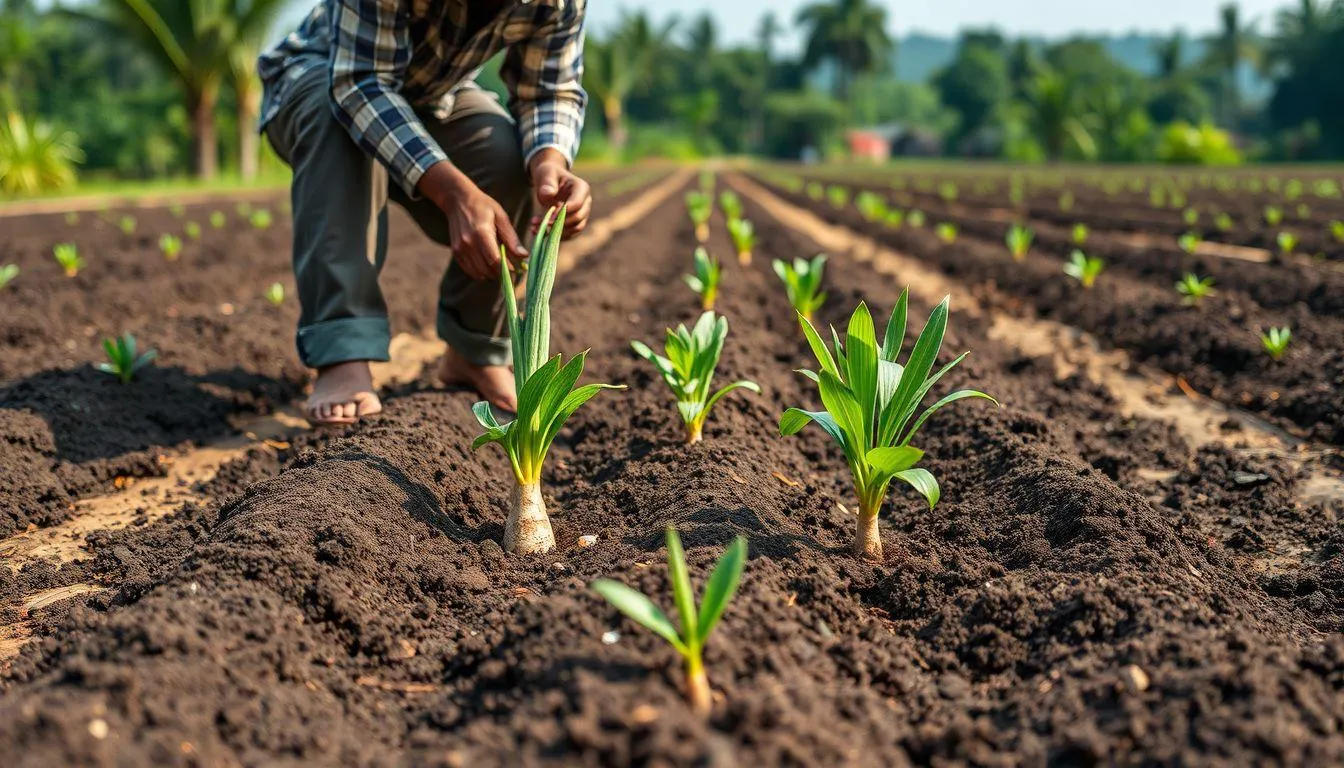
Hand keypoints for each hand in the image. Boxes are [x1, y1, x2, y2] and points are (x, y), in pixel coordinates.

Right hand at [418, 162, 526, 279]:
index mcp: (481, 233)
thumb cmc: (483, 206)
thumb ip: (511, 238)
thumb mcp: (501, 217)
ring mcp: (459, 249)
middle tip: (511, 268)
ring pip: (478, 273)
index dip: (508, 268)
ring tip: (499, 265)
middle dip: (501, 273)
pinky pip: (470, 270)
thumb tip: (524, 256)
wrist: (458, 200)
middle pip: (487, 270)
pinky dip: (480, 272)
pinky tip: (487, 264)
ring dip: (491, 274)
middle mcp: (468, 243)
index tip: (517, 269)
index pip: (495, 260)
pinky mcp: (455, 252)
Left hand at [529, 148, 590, 238]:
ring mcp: (582, 214)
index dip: (563, 212)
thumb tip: (548, 194)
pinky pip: (568, 234)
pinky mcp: (574, 223)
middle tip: (541, 223)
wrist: (550, 182)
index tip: (549, 216)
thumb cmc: (549, 174)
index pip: (577, 204)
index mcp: (582, 188)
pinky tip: (538, 230)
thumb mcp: (546, 174)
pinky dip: (554, 235)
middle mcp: (585, 202)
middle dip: (559, 223)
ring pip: (575, 229)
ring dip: (556, 232)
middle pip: (578, 218)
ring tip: (536, 227)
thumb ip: (547, 183)